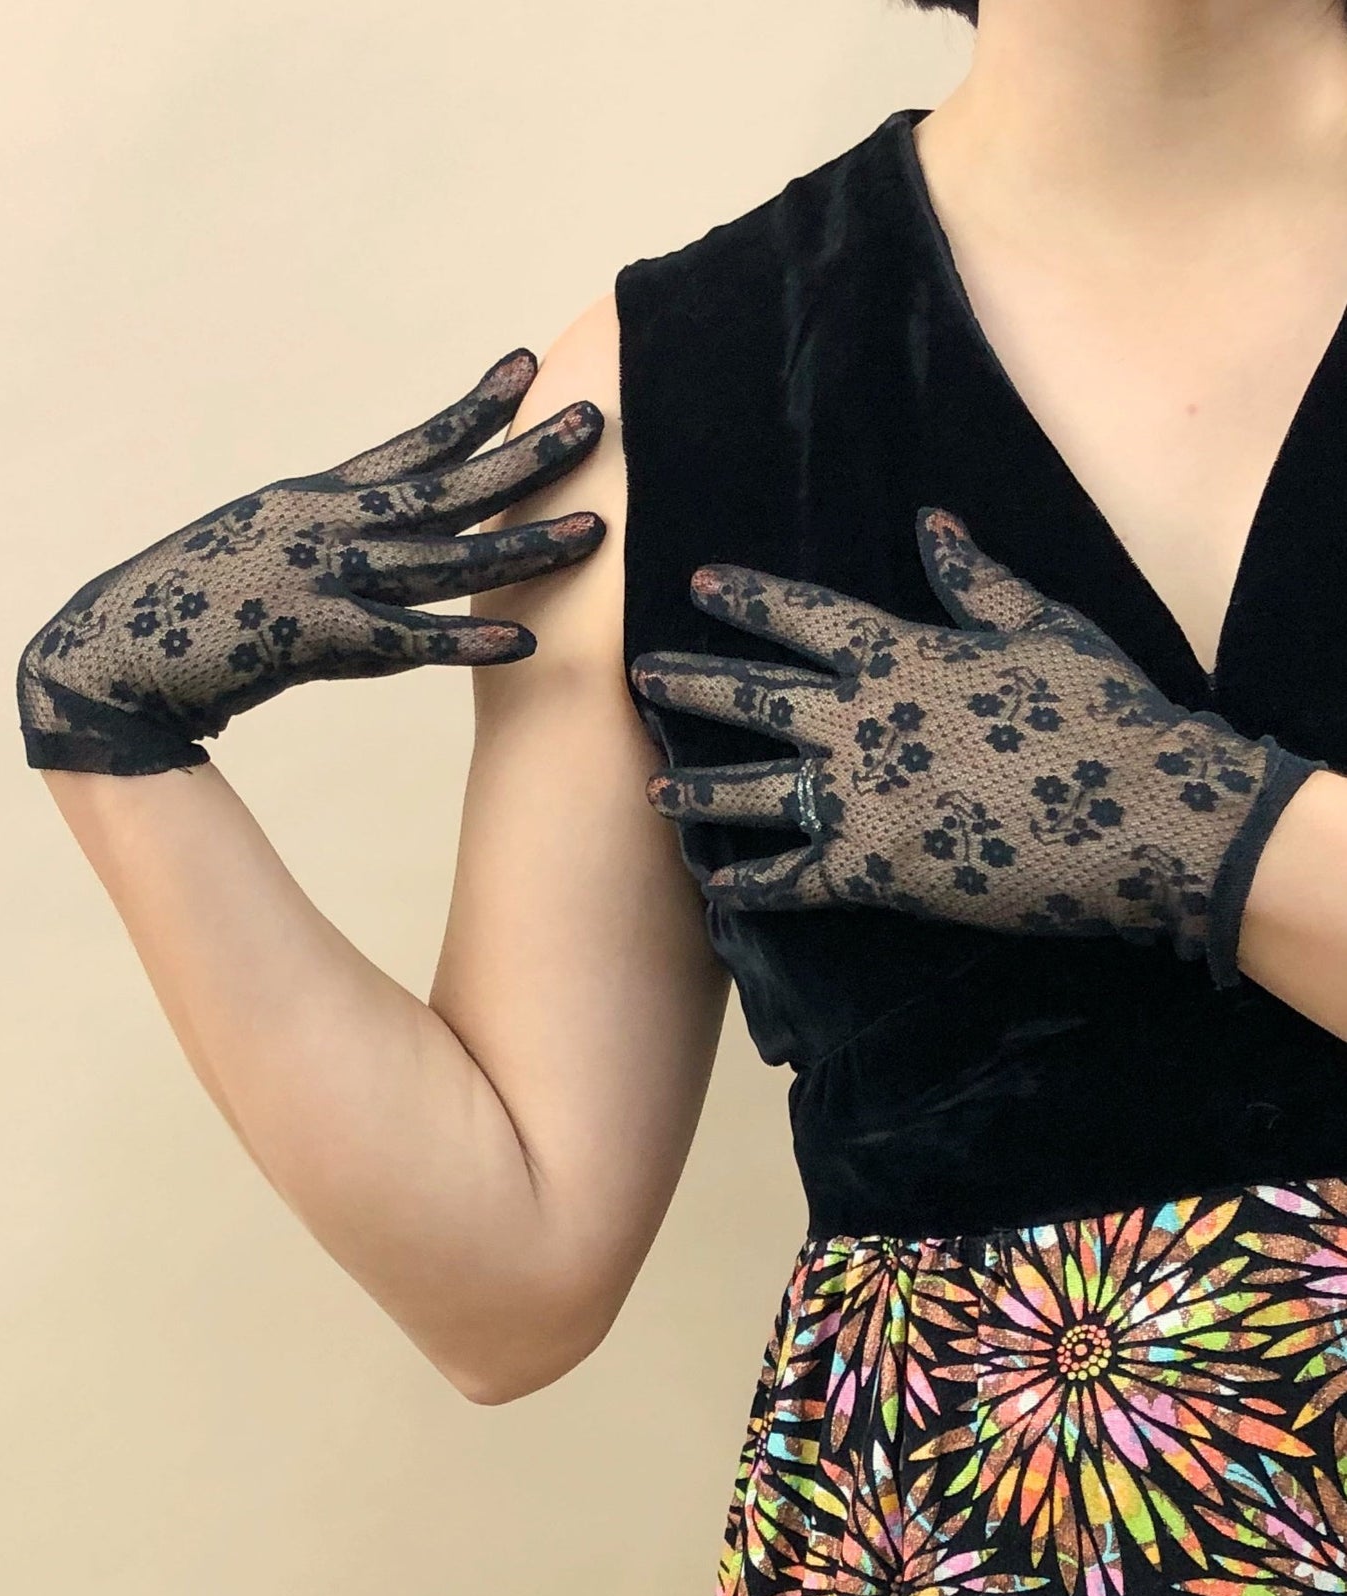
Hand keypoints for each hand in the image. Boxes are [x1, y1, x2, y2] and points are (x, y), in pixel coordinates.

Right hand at [17, 349, 605, 774]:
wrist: (118, 653)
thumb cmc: (198, 614)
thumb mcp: (272, 569)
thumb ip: (344, 576)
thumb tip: (408, 605)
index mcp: (317, 500)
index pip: (412, 445)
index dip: (472, 408)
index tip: (526, 366)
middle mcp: (327, 526)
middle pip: (448, 486)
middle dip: (525, 455)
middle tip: (596, 420)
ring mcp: (321, 576)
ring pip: (443, 556)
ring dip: (521, 544)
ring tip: (593, 530)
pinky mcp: (311, 635)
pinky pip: (405, 639)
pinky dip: (464, 642)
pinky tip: (523, 643)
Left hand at [632, 509, 1326, 987]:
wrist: (1139, 815)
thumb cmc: (1103, 713)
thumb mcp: (1045, 627)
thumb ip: (977, 579)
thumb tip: (930, 523)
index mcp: (899, 655)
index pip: (802, 615)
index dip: (749, 596)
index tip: (701, 582)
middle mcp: (859, 723)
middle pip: (752, 697)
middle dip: (691, 684)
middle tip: (640, 675)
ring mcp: (858, 800)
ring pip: (753, 791)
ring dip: (700, 789)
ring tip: (655, 790)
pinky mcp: (872, 872)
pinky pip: (792, 881)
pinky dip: (752, 887)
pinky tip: (716, 888)